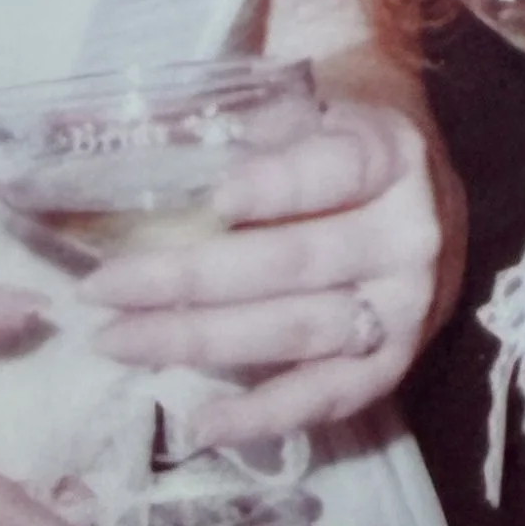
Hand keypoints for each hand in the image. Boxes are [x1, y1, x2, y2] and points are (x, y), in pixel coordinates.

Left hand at [76, 97, 459, 445]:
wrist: (423, 182)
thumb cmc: (335, 133)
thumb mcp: (304, 103)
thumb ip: (239, 124)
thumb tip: (113, 142)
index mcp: (392, 155)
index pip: (338, 171)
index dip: (280, 188)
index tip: (216, 201)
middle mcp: (410, 236)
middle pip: (296, 261)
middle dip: (191, 279)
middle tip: (102, 288)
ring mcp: (406, 308)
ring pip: (299, 331)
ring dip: (202, 341)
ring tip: (119, 341)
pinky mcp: (394, 364)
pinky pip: (327, 397)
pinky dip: (263, 416)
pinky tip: (200, 422)